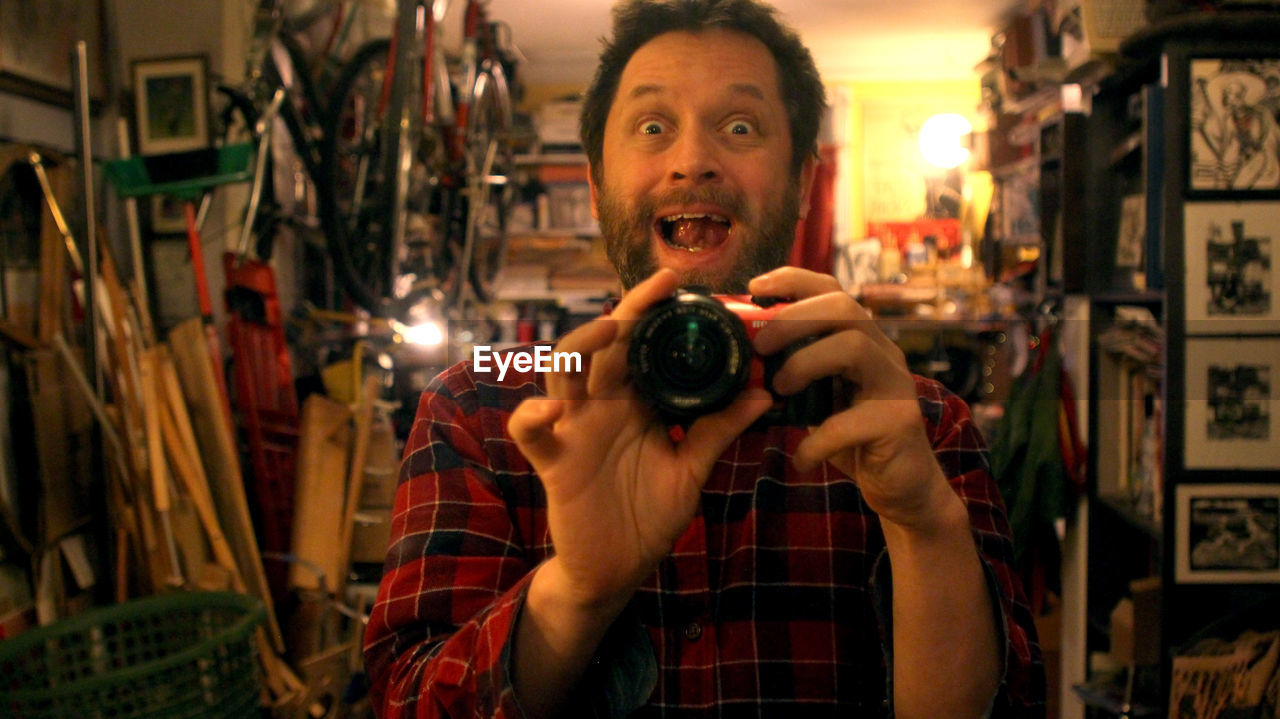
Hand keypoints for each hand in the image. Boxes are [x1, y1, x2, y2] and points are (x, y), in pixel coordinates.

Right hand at [508, 268, 772, 609]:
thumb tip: (763, 394)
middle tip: (657, 289)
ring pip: (562, 372)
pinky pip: (529, 430)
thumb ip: (718, 431)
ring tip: (611, 330)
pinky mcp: (553, 460)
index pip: (642, 345)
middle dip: (627, 312)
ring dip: (580, 345)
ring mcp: (574, 429)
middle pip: (605, 346)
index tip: (680, 282)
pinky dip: (532, 413)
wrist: (618, 569)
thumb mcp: (691, 469)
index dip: (654, 312)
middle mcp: (603, 407)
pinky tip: (552, 408)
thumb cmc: (650, 515)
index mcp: (637, 403)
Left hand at [747, 267, 954, 529]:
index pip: (831, 288)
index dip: (792, 280)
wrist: (902, 485)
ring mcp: (895, 384)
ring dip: (805, 364)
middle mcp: (882, 352)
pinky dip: (817, 440)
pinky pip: (851, 421)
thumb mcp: (818, 398)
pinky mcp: (900, 422)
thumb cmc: (853, 437)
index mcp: (860, 339)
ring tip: (780, 390)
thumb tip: (742, 362)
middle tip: (761, 348)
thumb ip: (792, 375)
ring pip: (853, 346)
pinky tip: (801, 457)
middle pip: (843, 306)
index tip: (753, 286)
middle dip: (793, 319)